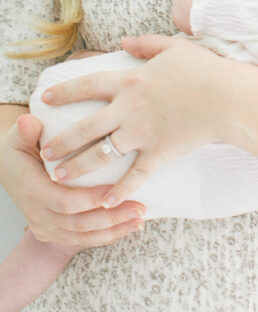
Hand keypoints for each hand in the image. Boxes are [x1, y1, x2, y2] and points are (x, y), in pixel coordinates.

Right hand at [0, 113, 143, 245]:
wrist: (8, 169)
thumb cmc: (20, 147)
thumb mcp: (18, 137)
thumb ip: (26, 131)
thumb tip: (28, 122)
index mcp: (32, 191)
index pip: (64, 201)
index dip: (90, 199)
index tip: (115, 191)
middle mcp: (38, 214)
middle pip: (78, 222)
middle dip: (110, 217)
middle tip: (140, 208)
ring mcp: (45, 226)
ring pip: (82, 235)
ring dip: (113, 229)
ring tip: (139, 220)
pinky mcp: (55, 232)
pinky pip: (82, 239)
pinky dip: (106, 236)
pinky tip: (128, 228)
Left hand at [38, 35, 229, 206]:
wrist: (228, 98)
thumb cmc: (204, 70)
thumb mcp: (174, 48)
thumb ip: (146, 44)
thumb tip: (124, 42)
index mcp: (131, 80)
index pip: (88, 85)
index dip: (65, 91)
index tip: (46, 99)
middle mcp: (129, 108)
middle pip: (85, 127)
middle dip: (61, 141)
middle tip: (44, 152)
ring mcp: (142, 133)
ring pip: (100, 154)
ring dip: (78, 167)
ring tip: (60, 176)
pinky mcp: (158, 153)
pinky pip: (133, 176)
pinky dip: (119, 191)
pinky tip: (105, 202)